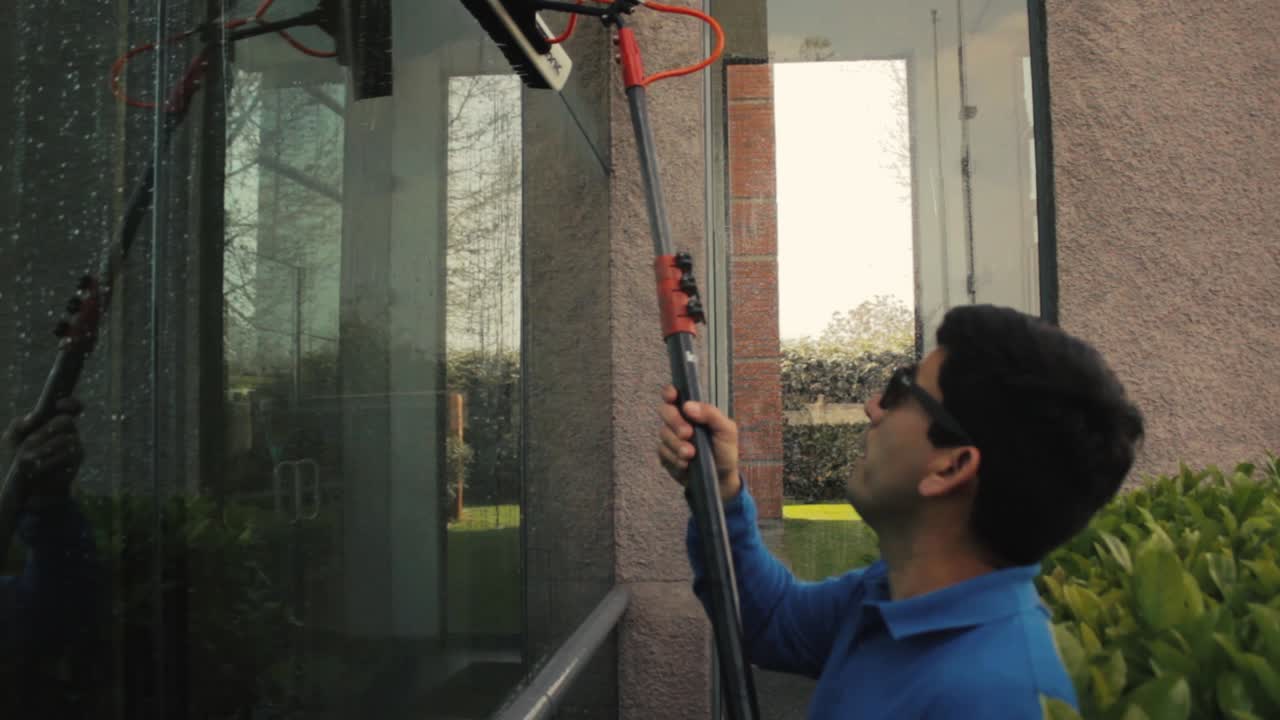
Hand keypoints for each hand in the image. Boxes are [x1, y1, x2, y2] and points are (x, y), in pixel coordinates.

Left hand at [2, 398, 83, 498]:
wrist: (26, 486)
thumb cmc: (18, 458)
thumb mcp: (12, 440)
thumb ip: (18, 424)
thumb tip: (31, 418)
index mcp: (54, 421)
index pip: (70, 407)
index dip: (69, 403)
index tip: (59, 404)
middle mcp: (68, 431)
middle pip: (67, 421)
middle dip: (48, 429)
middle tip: (31, 440)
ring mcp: (75, 446)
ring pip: (66, 439)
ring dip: (44, 448)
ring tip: (27, 458)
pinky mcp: (77, 461)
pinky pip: (67, 456)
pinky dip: (49, 462)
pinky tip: (36, 468)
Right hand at [657, 385, 741, 499]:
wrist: (721, 479)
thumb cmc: (725, 450)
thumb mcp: (726, 430)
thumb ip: (711, 414)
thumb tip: (688, 406)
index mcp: (693, 411)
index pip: (674, 395)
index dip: (669, 393)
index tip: (672, 396)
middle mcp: (679, 421)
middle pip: (665, 411)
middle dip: (675, 422)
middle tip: (688, 434)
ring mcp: (670, 438)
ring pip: (663, 434)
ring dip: (678, 445)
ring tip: (692, 455)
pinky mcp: (666, 455)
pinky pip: (663, 452)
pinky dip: (675, 458)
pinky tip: (687, 464)